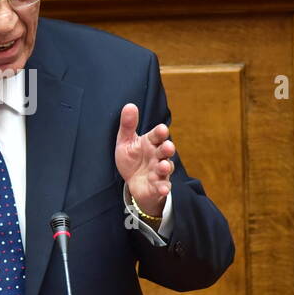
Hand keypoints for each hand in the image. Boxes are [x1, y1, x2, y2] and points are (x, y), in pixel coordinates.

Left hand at [115, 103, 173, 217]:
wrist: (132, 182)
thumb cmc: (132, 158)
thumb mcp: (125, 141)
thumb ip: (128, 125)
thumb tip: (129, 105)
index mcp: (150, 143)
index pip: (157, 135)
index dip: (160, 133)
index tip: (162, 129)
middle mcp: (157, 156)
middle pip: (165, 150)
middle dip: (167, 148)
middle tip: (167, 146)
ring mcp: (159, 171)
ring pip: (166, 168)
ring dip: (165, 167)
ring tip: (163, 166)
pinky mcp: (158, 186)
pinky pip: (162, 186)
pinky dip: (164, 188)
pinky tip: (164, 189)